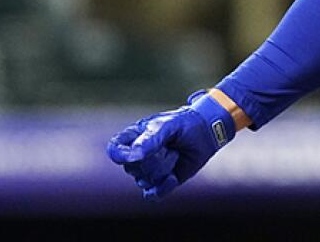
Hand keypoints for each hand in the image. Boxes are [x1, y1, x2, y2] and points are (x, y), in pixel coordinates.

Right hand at [107, 91, 234, 198]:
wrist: (205, 133)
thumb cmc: (184, 124)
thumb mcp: (168, 125)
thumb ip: (151, 139)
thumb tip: (134, 156)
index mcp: (133, 137)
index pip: (114, 150)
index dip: (120, 155)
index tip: (135, 155)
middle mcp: (137, 156)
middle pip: (133, 168)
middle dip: (154, 158)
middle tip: (170, 145)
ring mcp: (148, 171)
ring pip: (144, 181)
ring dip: (163, 169)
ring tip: (175, 154)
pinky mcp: (160, 184)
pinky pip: (152, 194)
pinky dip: (163, 188)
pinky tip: (173, 177)